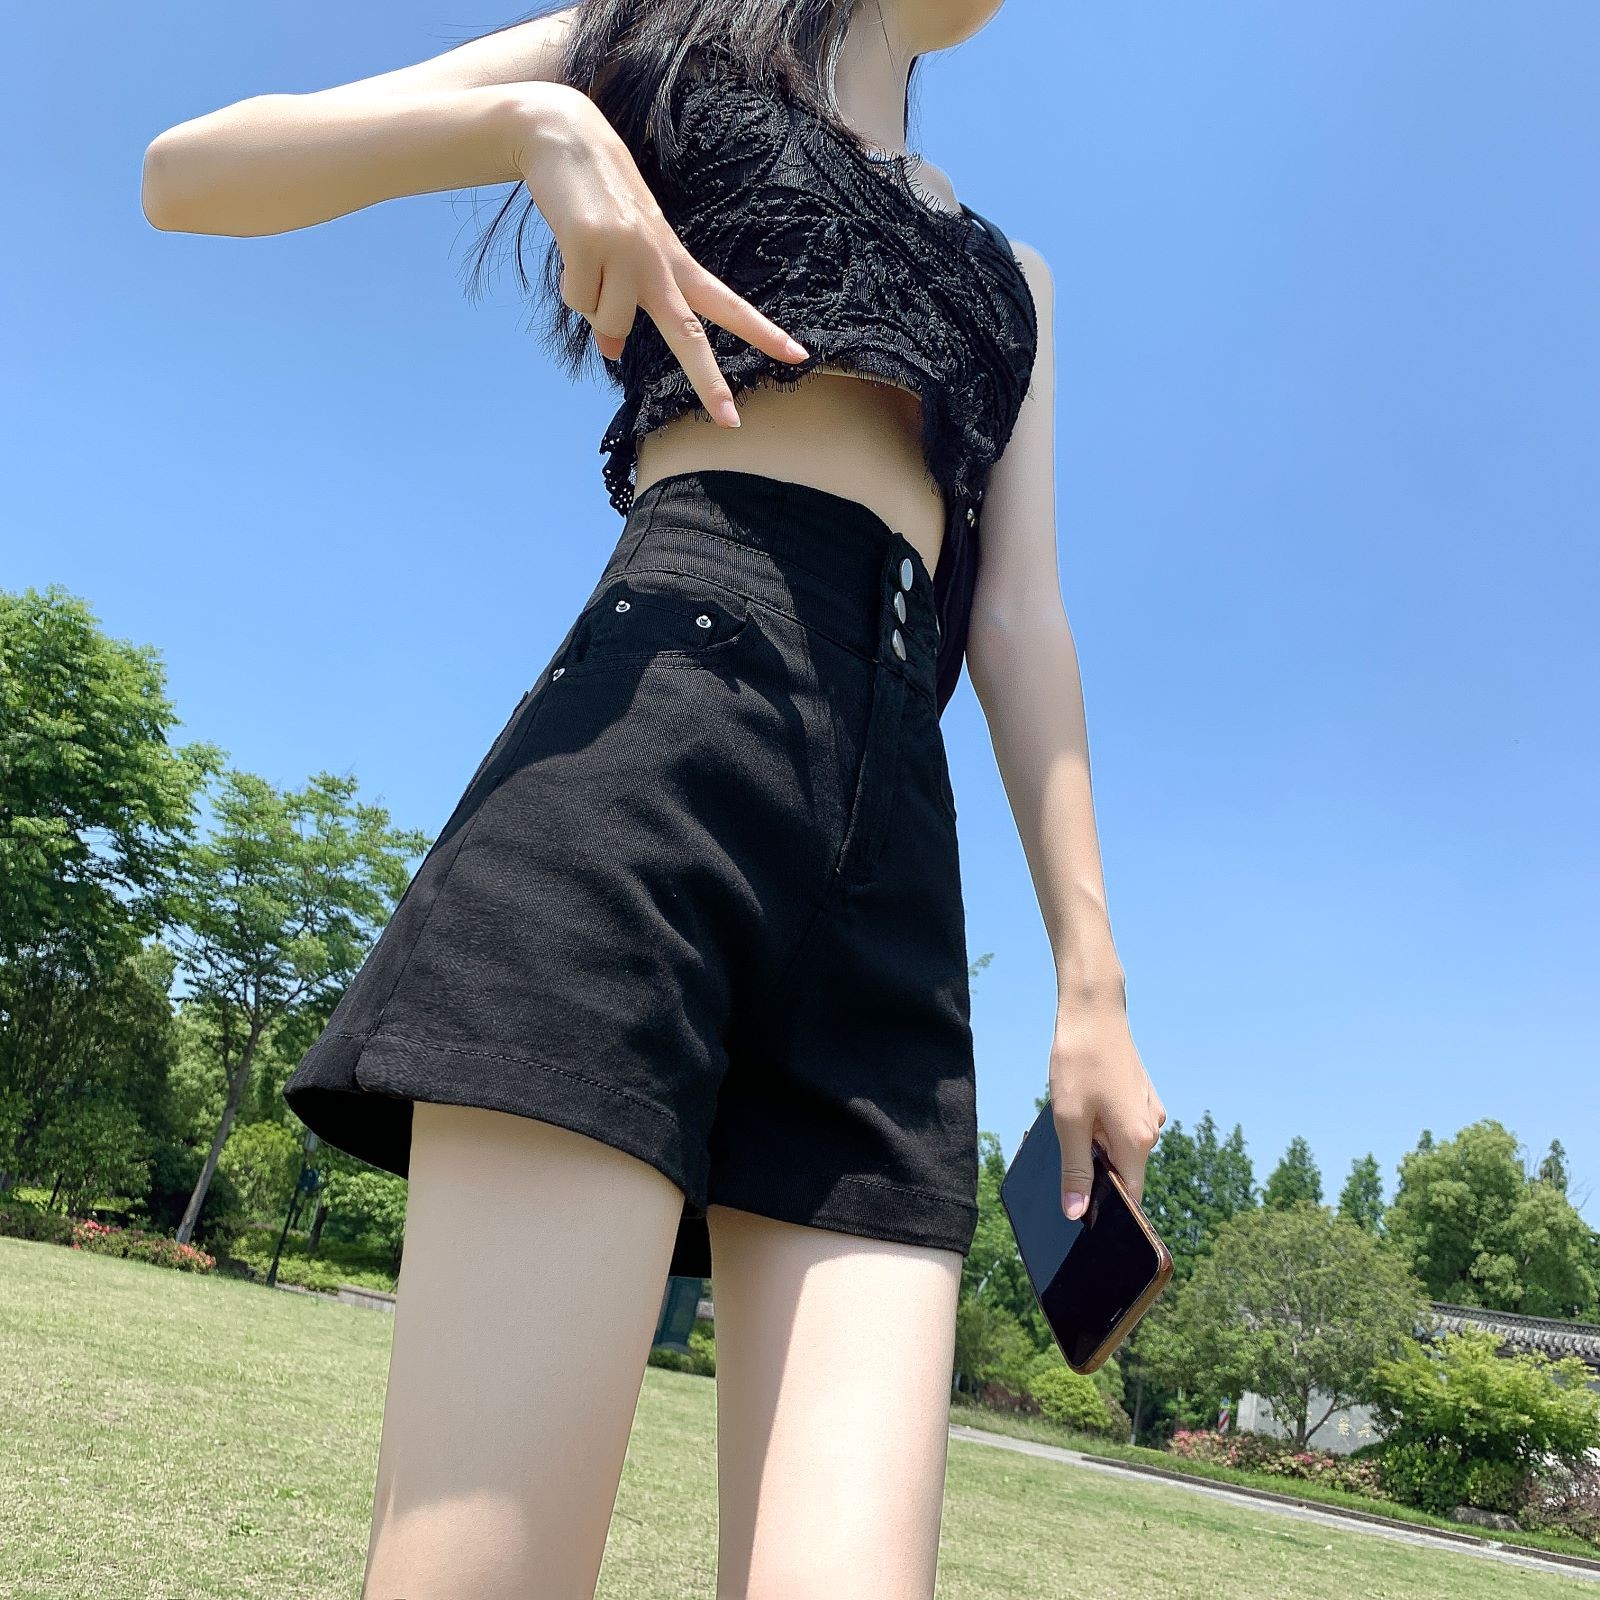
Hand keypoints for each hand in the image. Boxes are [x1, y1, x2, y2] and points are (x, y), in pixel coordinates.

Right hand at [512, 83, 808, 424]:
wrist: (563, 137)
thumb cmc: (599, 201)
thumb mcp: (623, 258)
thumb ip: (626, 305)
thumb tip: (612, 353)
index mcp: (677, 262)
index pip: (729, 304)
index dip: (763, 332)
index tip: (799, 356)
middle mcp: (659, 262)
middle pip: (689, 335)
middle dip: (710, 382)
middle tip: (731, 423)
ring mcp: (626, 254)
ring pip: (611, 326)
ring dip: (593, 304)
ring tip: (588, 259)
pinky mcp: (589, 245)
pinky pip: (579, 302)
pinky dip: (570, 286)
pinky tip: (572, 247)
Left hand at [1049, 982, 1165, 1220]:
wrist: (1093, 1011)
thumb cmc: (1079, 1062)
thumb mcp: (1068, 1120)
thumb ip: (1076, 1170)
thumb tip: (1076, 1213)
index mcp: (1137, 1141)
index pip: (1130, 1195)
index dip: (1108, 1209)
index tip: (1083, 1218)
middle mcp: (1150, 1130)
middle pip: (1124, 1169)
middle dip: (1095, 1169)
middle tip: (1065, 1150)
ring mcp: (1147, 1111)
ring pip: (1120, 1144)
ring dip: (1096, 1142)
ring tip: (1072, 1116)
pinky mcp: (1140, 1096)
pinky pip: (1121, 1124)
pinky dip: (1101, 1124)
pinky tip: (1082, 1103)